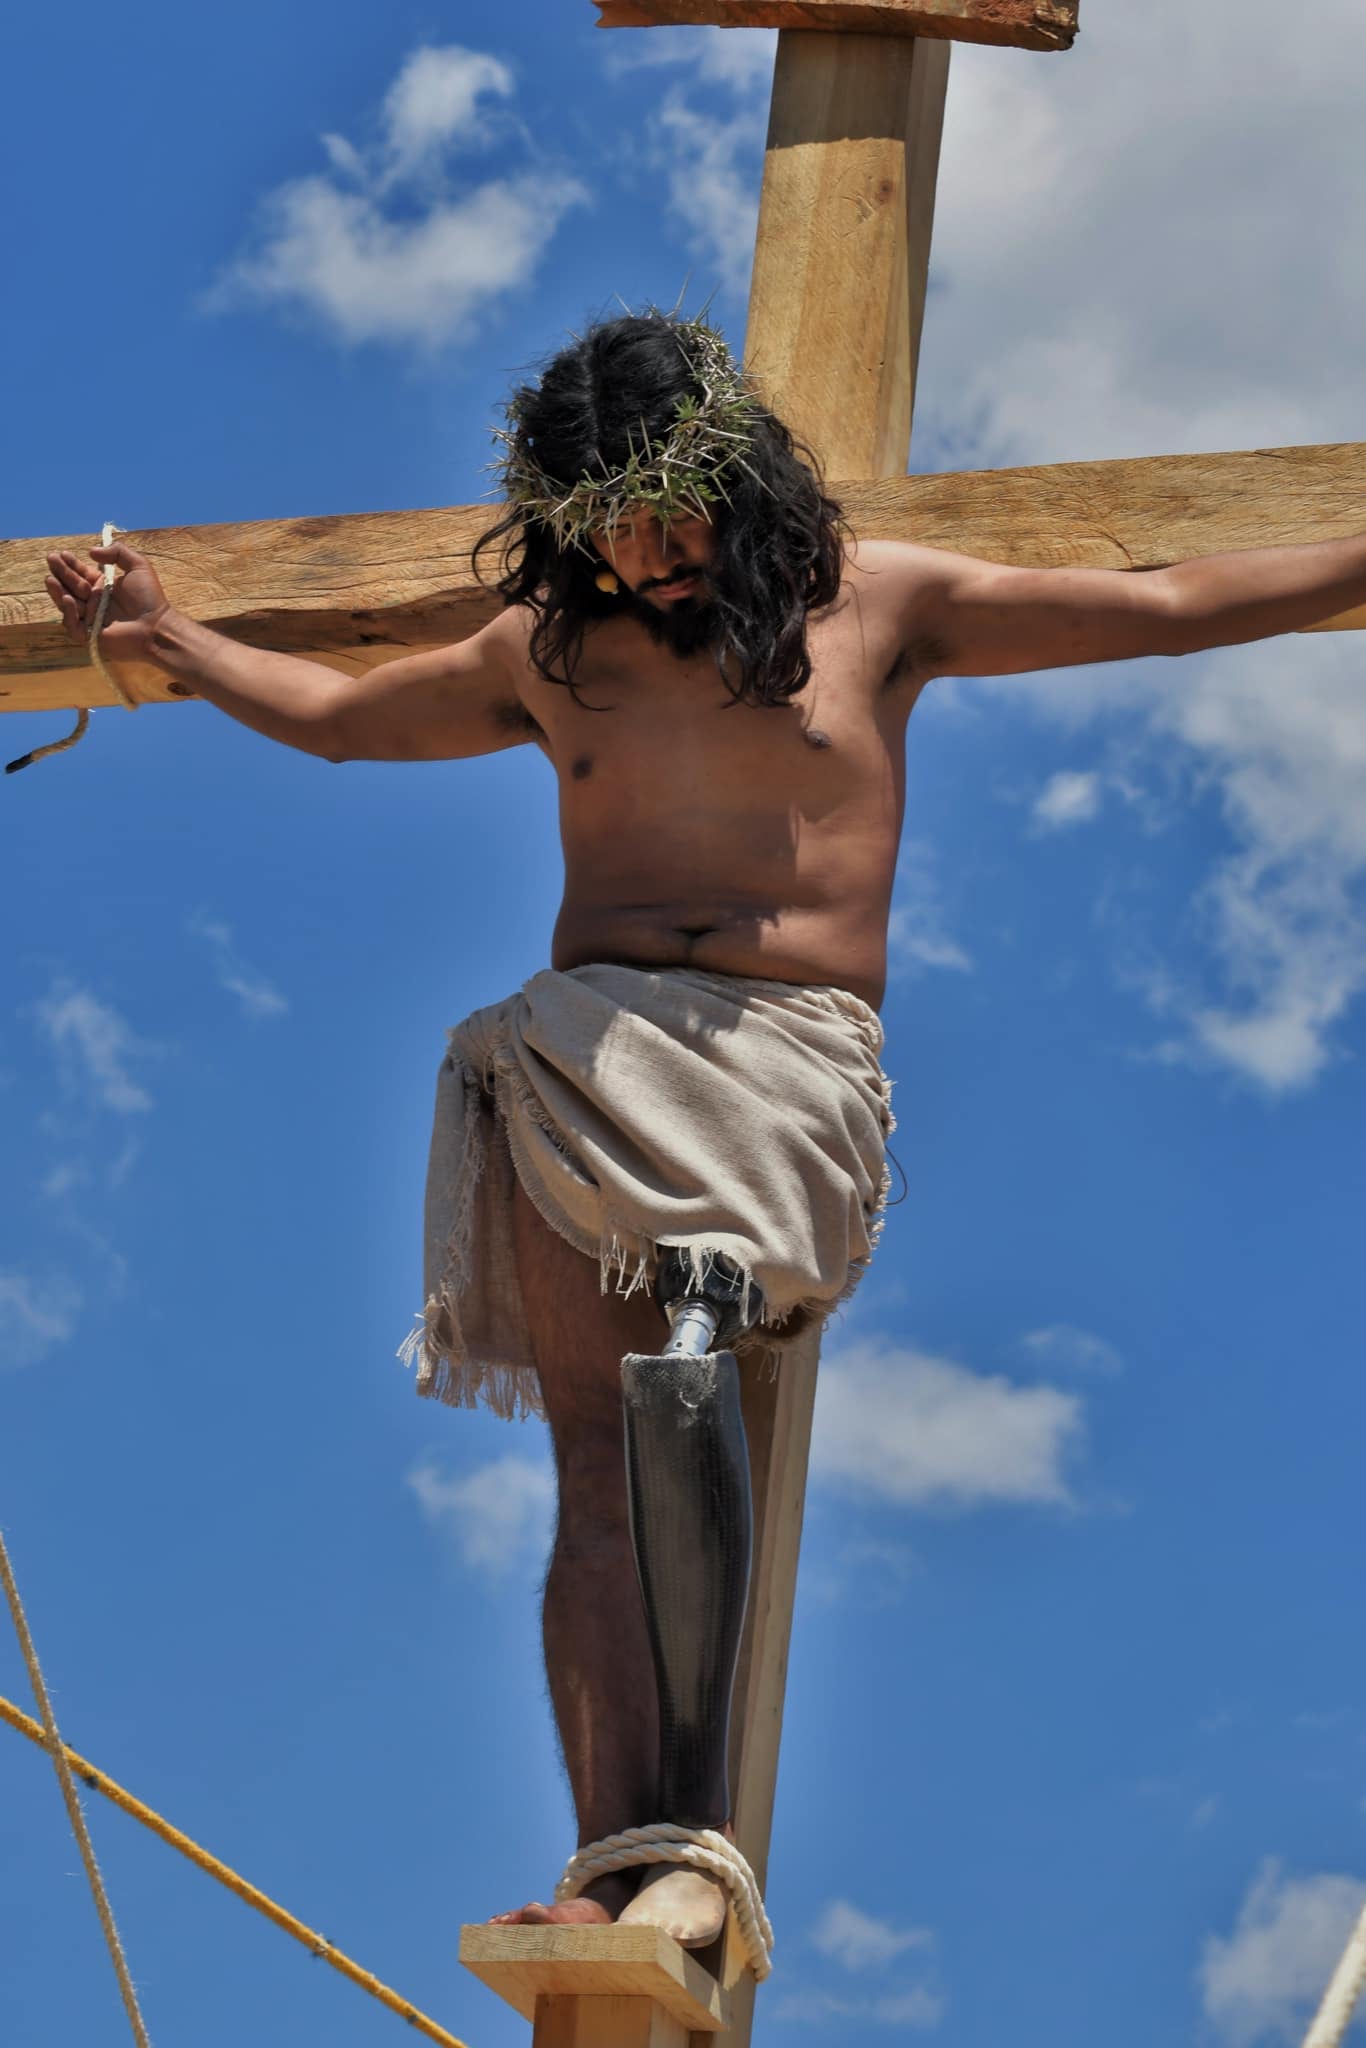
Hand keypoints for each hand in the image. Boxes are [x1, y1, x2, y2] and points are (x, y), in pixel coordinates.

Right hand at [45, 542, 170, 663]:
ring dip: (58, 591)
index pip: (81, 574)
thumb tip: (91, 551)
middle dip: (61, 572)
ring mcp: (91, 619)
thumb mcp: (138, 566)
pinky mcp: (90, 636)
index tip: (63, 554)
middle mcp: (94, 602)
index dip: (71, 564)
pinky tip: (69, 599)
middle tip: (51, 559)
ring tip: (50, 579)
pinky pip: (73, 624)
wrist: (157, 626)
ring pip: (68, 604)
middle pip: (71, 586)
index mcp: (103, 587)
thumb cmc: (150, 598)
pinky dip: (69, 612)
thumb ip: (118, 552)